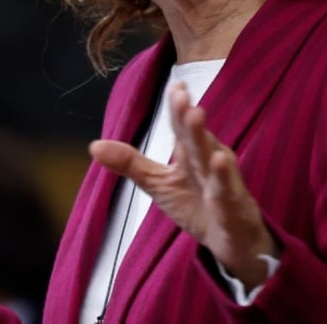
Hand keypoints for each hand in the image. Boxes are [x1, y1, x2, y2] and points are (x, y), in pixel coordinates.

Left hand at [89, 82, 276, 289]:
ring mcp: (222, 182)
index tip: (174, 84)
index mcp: (191, 153)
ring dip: (204, 137)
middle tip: (181, 94)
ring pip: (212, 157)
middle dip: (187, 116)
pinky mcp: (232, 206)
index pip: (181, 126)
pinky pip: (226, 190)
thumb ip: (130, 163)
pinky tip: (218, 160)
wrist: (232, 241)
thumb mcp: (158, 183)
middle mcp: (208, 161)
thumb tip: (94, 145)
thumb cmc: (198, 205)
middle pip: (195, 136)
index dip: (176, 106)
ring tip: (196, 114)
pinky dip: (223, 176)